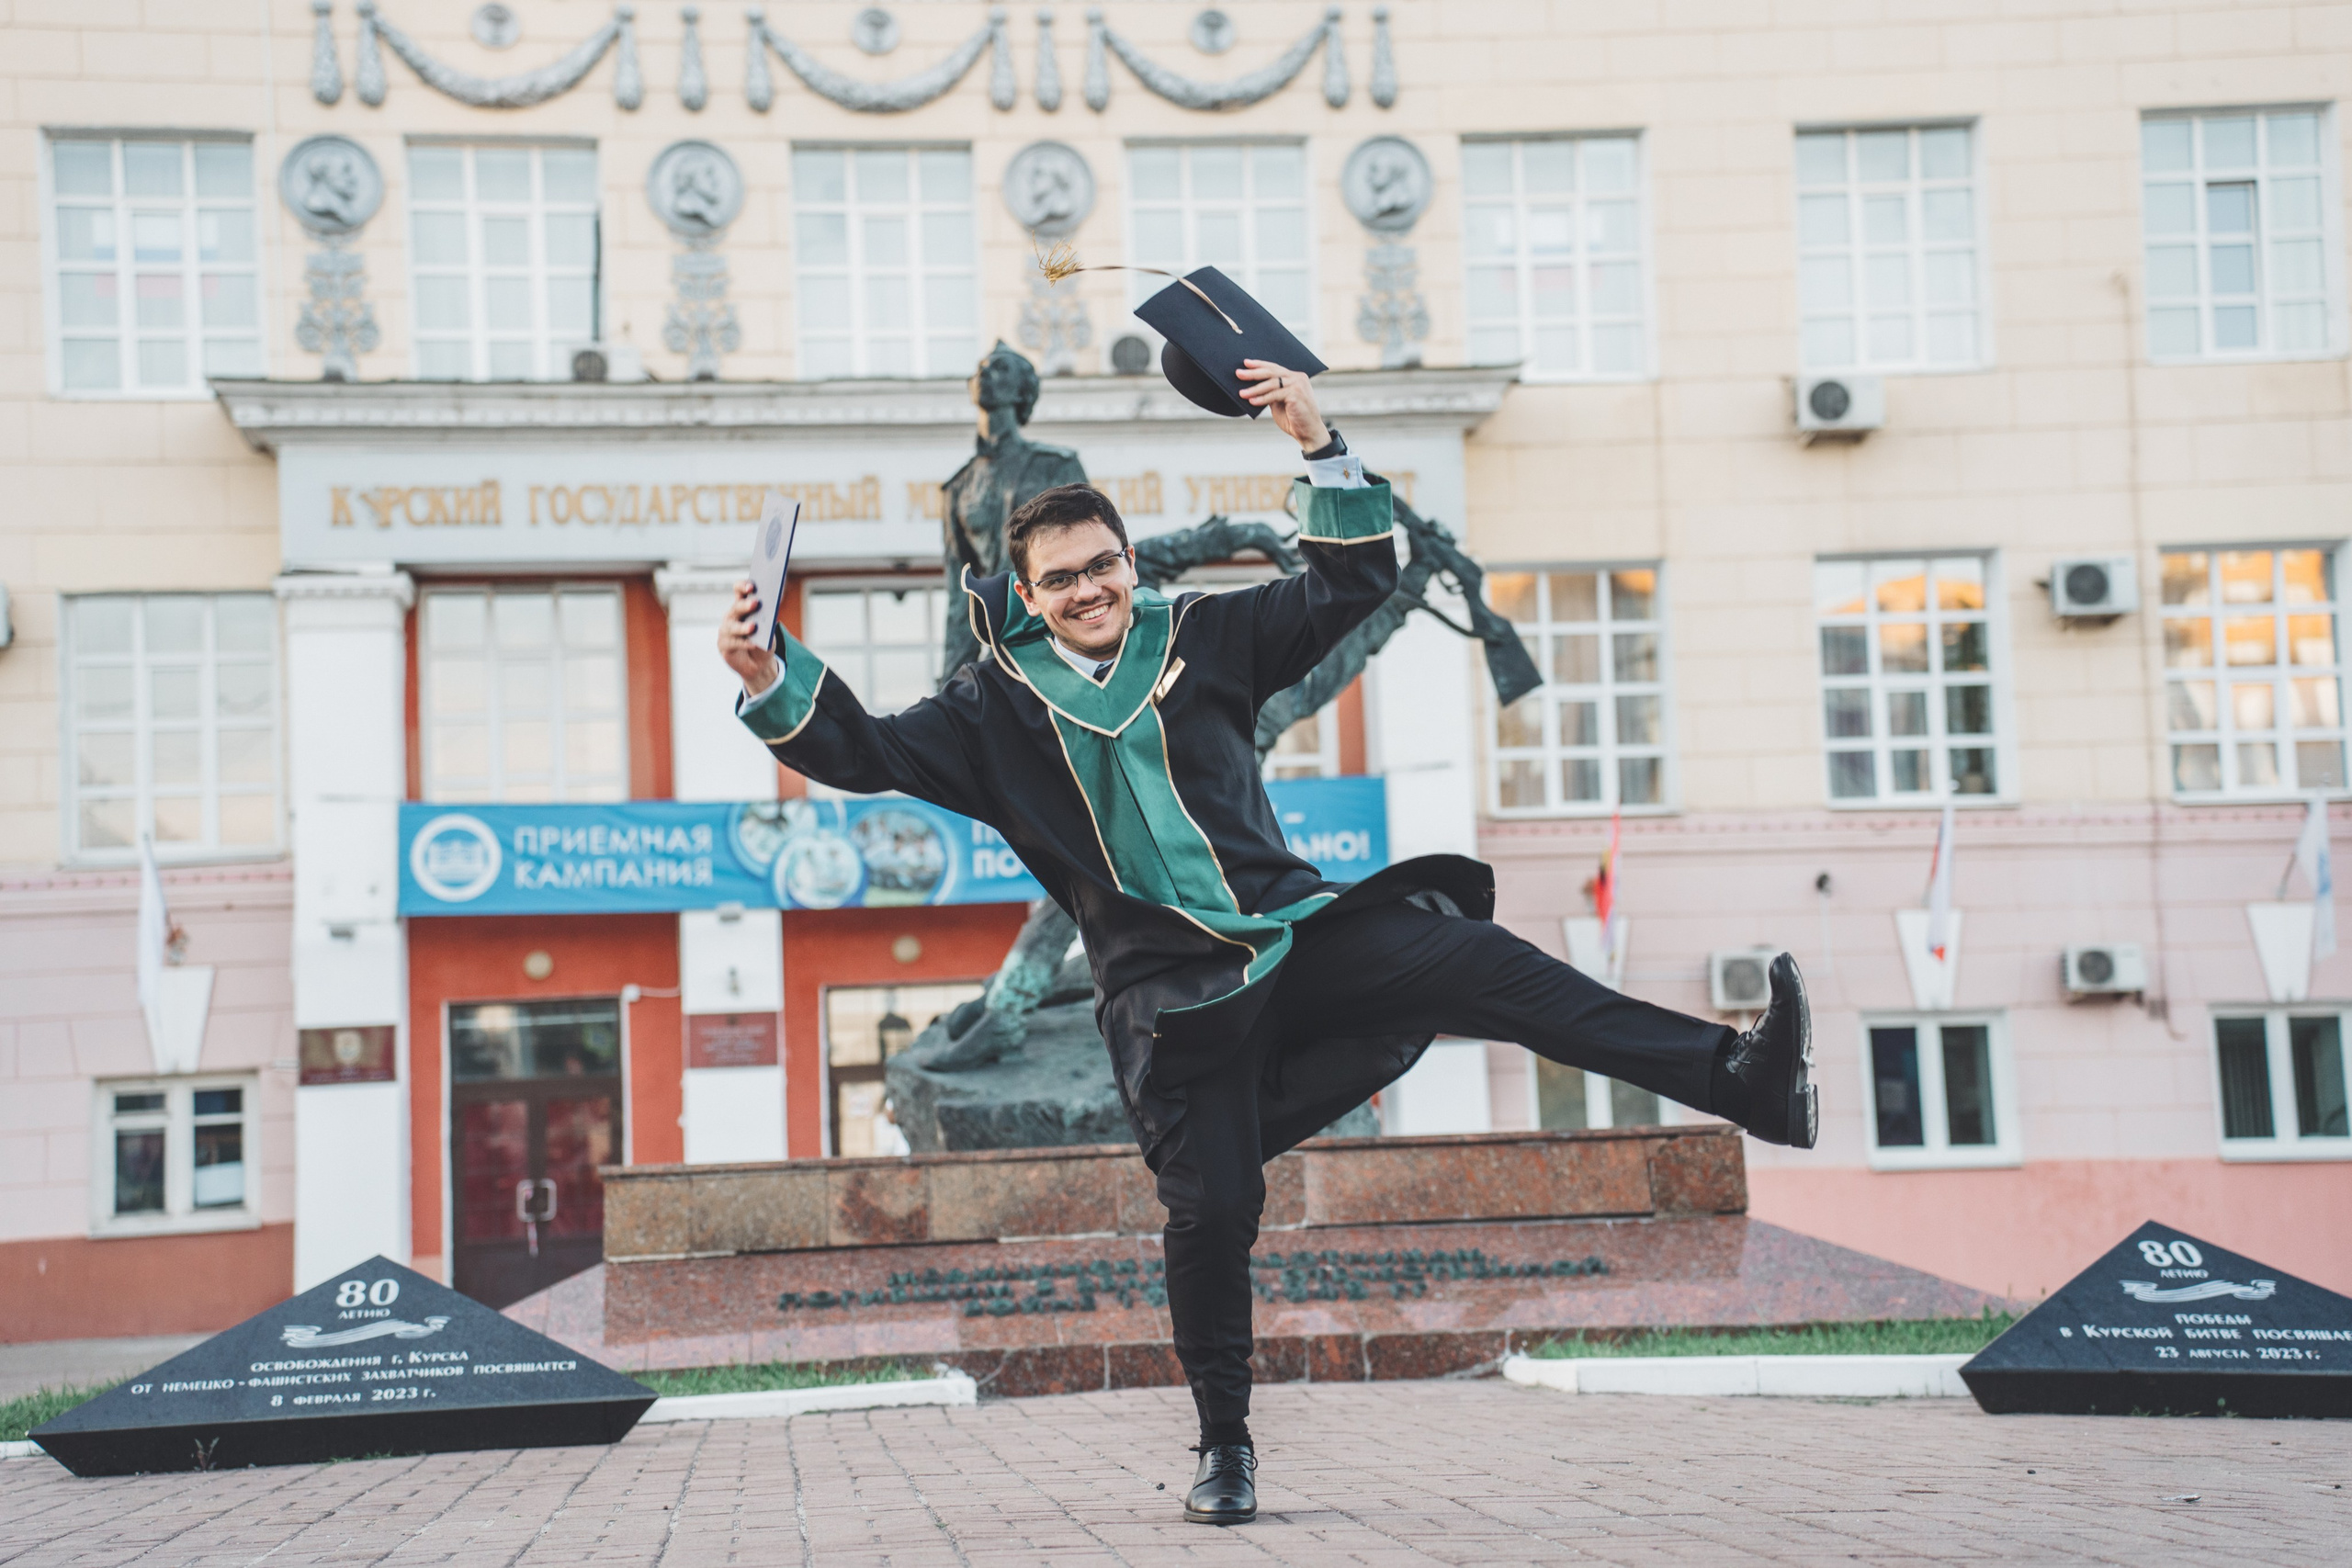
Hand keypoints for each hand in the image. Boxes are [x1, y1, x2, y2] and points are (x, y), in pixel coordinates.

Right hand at [717, 578, 780, 696]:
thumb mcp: (769, 628)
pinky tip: (753, 644)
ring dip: (743, 627)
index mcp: (742, 605)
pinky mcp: (724, 646)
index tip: (752, 587)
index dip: (743, 586)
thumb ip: (768, 618)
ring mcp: (726, 631)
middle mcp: (732, 616)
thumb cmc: (764, 640)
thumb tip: (771, 609)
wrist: (759, 664)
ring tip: (753, 627)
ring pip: (732, 627)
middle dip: (745, 605)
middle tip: (756, 603)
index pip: (739, 590)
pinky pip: (733, 644)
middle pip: (736, 608)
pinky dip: (744, 644)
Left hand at [1237, 360, 1330, 452]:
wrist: (1308, 432)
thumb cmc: (1294, 418)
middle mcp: (1298, 378)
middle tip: (1238, 374)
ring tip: (1241, 393)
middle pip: (1272, 372)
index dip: (1260, 365)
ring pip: (1272, 383)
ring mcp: (1298, 385)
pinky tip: (1252, 401)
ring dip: (1254, 388)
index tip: (1245, 363)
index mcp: (1295, 377)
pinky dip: (1262, 398)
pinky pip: (1274, 395)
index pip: (1274, 368)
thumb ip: (1271, 392)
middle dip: (1253, 373)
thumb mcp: (1279, 402)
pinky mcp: (1296, 394)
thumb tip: (1253, 387)